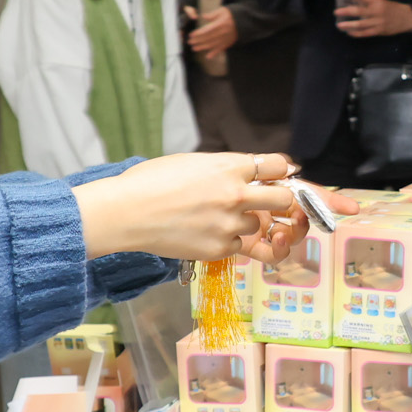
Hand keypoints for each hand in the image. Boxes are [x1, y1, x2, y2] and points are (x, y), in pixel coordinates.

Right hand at [75, 152, 298, 261]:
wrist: (126, 212)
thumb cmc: (151, 182)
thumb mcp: (193, 161)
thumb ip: (225, 167)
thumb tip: (247, 171)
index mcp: (230, 167)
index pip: (278, 165)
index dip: (278, 171)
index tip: (275, 176)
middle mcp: (237, 195)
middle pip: (284, 199)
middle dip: (278, 200)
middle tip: (264, 202)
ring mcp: (230, 225)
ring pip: (258, 225)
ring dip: (246, 222)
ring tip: (217, 218)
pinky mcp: (220, 249)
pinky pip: (239, 246)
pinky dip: (227, 241)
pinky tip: (204, 232)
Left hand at [185, 5, 236, 57]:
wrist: (242, 22)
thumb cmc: (230, 15)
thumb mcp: (222, 11)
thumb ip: (212, 14)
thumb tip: (203, 16)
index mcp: (220, 24)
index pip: (207, 30)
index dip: (198, 33)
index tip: (191, 35)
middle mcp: (223, 33)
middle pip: (208, 38)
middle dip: (198, 41)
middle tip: (190, 42)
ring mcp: (225, 39)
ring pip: (212, 45)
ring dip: (202, 47)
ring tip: (194, 48)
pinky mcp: (228, 43)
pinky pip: (220, 49)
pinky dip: (214, 54)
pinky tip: (208, 56)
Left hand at [336, 0, 411, 37]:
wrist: (406, 18)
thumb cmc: (391, 8)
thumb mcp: (381, 1)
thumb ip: (369, 2)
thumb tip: (353, 1)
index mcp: (377, 1)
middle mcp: (377, 11)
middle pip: (359, 12)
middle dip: (346, 12)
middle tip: (336, 12)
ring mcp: (377, 22)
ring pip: (360, 25)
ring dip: (348, 25)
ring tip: (339, 25)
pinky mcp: (378, 31)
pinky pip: (365, 33)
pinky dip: (355, 33)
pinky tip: (348, 32)